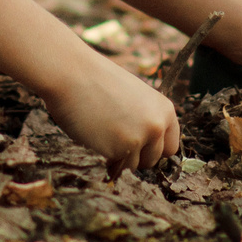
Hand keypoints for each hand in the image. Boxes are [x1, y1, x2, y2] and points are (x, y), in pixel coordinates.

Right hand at [42, 54, 179, 178]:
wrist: (71, 74)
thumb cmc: (98, 82)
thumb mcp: (135, 97)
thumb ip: (146, 119)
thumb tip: (147, 147)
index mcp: (165, 110)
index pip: (170, 146)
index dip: (152, 147)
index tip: (138, 143)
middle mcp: (156, 126)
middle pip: (153, 160)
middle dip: (135, 155)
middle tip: (114, 134)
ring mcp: (139, 140)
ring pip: (133, 166)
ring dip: (119, 157)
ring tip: (102, 131)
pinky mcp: (118, 151)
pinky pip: (115, 168)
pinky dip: (104, 158)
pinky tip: (94, 136)